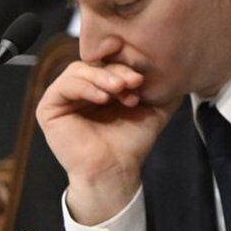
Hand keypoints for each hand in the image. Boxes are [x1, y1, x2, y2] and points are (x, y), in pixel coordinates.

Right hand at [37, 47, 173, 224]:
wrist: (116, 168)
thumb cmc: (132, 141)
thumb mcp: (155, 107)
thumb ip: (165, 87)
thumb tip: (182, 67)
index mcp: (102, 85)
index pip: (111, 61)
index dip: (126, 65)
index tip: (142, 79)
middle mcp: (82, 89)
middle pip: (95, 63)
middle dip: (117, 70)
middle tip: (134, 82)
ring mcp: (64, 98)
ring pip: (79, 70)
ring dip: (103, 76)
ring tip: (120, 90)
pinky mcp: (49, 108)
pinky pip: (63, 86)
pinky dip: (85, 87)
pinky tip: (102, 98)